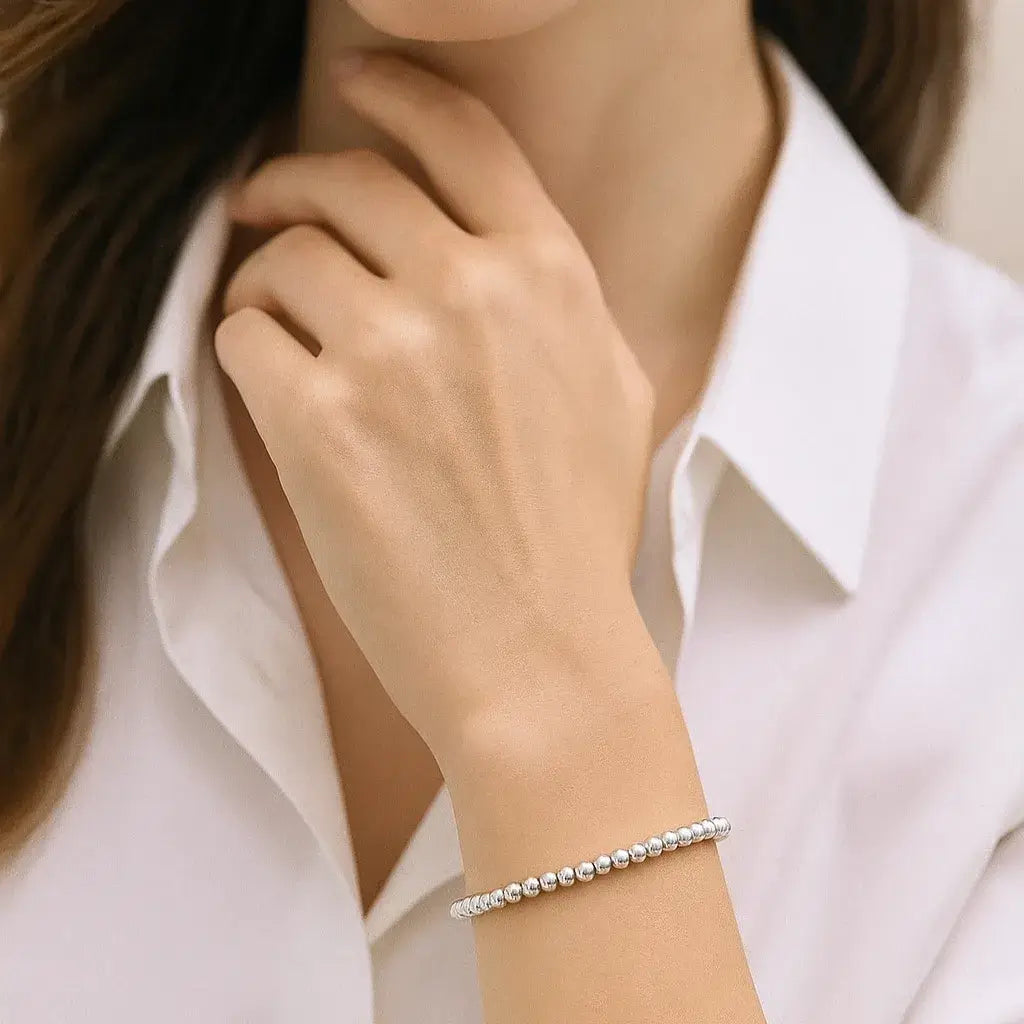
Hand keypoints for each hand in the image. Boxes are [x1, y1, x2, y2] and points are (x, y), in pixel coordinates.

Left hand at [215, 50, 655, 766]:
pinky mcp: (320, 422)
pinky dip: (245, 350)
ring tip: (275, 328)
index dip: (399, 92)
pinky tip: (274, 390)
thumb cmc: (578, 534)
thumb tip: (493, 247)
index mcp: (551, 277)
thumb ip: (557, 301)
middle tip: (263, 204)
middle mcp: (472, 293)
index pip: (463, 136)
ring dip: (265, 283)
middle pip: (350, 179)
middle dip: (293, 181)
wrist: (538, 652)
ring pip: (284, 259)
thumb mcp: (611, 391)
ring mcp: (392, 354)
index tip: (357, 85)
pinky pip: (244, 336)